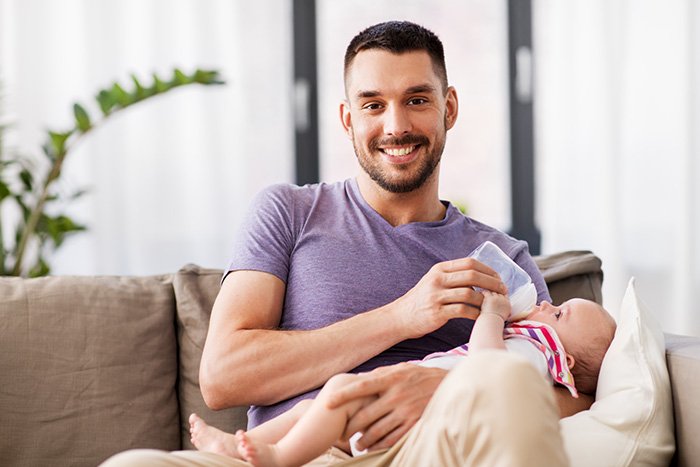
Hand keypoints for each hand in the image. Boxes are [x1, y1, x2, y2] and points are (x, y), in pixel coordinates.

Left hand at [326, 363, 446, 450]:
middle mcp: (397, 394)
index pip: (362, 386)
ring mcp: (406, 410)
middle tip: (341, 434)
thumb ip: (381, 374)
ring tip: (357, 444)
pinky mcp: (415, 423)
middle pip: (366, 414)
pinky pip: (393, 438)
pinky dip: (380, 445)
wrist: (450, 386)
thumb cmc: (419, 376)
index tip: (328, 402)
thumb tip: (358, 379)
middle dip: (350, 426)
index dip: (343, 395)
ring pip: (377, 430)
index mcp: (391, 378)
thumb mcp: (401, 369)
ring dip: (364, 440)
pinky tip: (373, 447)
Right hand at [394, 257, 506, 338]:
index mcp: (439, 269)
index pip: (469, 263)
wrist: (400, 317)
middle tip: (502, 291)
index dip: (487, 270)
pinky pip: (462, 310)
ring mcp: (436, 296)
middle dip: (491, 283)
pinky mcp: (437, 313)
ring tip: (493, 305)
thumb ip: (453, 276)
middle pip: (472, 275)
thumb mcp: (434, 281)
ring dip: (485, 300)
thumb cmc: (421, 300)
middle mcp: (437, 279)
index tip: (498, 278)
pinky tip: (480, 316)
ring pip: (469, 293)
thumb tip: (480, 276)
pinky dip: (475, 313)